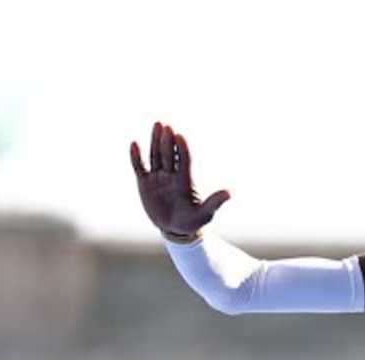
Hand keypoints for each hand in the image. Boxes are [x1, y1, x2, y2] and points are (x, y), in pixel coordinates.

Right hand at [129, 122, 229, 240]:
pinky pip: (139, 167)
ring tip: (158, 125)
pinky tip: (134, 144)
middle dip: (168, 141)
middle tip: (167, 125)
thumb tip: (230, 192)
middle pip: (170, 154)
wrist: (175, 229)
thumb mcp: (204, 214)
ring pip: (156, 156)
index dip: (183, 149)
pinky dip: (136, 157)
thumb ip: (214, 202)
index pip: (185, 161)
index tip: (181, 136)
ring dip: (155, 141)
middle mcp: (172, 175)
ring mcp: (158, 178)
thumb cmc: (193, 221)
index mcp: (186, 181)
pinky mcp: (145, 183)